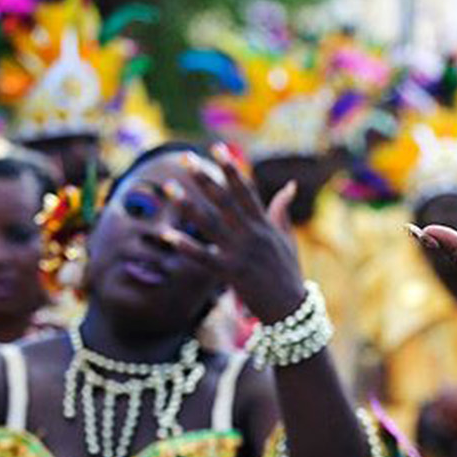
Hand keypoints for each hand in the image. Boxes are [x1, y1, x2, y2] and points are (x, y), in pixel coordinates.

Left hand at [165, 145, 307, 322]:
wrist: (290, 307)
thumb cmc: (288, 272)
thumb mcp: (287, 239)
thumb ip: (281, 211)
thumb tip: (290, 185)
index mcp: (264, 224)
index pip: (245, 189)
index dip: (231, 168)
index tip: (217, 149)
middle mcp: (251, 234)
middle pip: (224, 199)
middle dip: (205, 177)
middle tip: (186, 158)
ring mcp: (240, 252)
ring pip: (209, 223)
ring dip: (187, 204)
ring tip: (168, 187)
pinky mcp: (230, 272)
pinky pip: (203, 257)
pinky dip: (185, 246)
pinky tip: (166, 235)